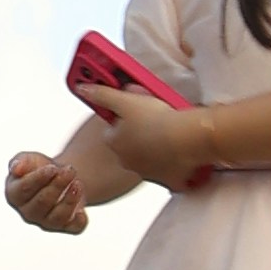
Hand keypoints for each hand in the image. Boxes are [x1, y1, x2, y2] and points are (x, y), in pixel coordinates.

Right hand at [4, 147, 91, 237]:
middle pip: (42, 202)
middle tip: (70, 170)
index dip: (39, 178)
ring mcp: (47, 222)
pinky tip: (82, 209)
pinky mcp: (66, 226)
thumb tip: (16, 168)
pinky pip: (75, 227)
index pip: (24, 189)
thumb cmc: (39, 167)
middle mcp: (28, 213)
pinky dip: (80, 220)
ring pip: (58, 217)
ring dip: (69, 200)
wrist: (59, 175)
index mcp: (15, 195)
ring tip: (78, 183)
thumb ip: (20, 161)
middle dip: (57, 185)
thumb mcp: (29, 159)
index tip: (53, 168)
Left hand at [88, 87, 211, 189]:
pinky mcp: (167, 179)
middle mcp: (127, 160)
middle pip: (130, 144)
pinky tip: (181, 150)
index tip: (134, 110)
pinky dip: (172, 162)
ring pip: (149, 156)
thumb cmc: (156, 121)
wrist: (187, 140)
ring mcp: (147, 171)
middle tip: (154, 118)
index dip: (123, 118)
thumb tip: (83, 89)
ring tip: (170, 132)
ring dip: (155, 146)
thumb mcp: (125, 100)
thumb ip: (102, 94)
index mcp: (114, 142)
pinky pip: (168, 170)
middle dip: (139, 133)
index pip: (112, 129)